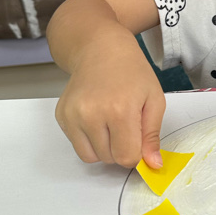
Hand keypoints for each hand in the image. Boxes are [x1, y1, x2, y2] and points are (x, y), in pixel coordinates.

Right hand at [55, 37, 165, 168]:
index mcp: (119, 111)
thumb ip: (152, 136)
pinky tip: (97, 118)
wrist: (100, 49)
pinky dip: (89, 139)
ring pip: (91, 157)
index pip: (126, 157)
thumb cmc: (132, 72)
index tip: (139, 139)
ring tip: (111, 124)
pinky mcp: (61, 116)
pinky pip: (77, 145)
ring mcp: (73, 116)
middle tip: (126, 125)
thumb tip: (153, 165)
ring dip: (104, 148)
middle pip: (109, 159)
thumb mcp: (154, 100)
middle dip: (121, 149)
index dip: (136, 154)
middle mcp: (91, 115)